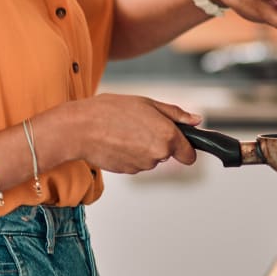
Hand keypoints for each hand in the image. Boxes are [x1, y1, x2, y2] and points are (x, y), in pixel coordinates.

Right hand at [59, 93, 201, 172]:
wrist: (80, 129)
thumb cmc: (111, 110)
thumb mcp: (147, 103)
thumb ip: (175, 114)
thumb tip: (196, 121)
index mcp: (167, 135)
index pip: (189, 156)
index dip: (185, 148)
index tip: (177, 141)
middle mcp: (158, 154)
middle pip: (167, 154)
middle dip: (157, 142)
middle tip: (138, 124)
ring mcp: (143, 165)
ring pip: (150, 158)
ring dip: (142, 147)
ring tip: (123, 131)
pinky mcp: (128, 172)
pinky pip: (135, 163)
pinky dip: (129, 154)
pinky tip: (116, 141)